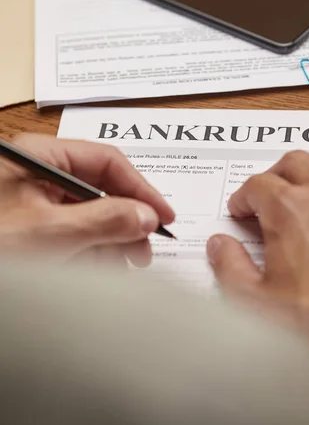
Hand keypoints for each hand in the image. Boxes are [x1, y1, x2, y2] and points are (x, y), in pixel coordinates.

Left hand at [0, 134, 174, 264]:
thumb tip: (147, 216)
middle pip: (100, 190)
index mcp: (41, 157)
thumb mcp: (49, 232)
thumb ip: (104, 221)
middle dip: (126, 221)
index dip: (141, 189)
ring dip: (109, 240)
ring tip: (122, 266)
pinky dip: (88, 250)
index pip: (107, 162)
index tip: (163, 216)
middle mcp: (39, 174)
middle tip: (143, 251)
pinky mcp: (29, 224)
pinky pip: (70, 231)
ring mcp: (33, 200)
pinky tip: (97, 267)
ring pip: (87, 214)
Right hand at [207, 152, 308, 336]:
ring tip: (307, 203)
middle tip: (268, 196)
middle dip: (275, 176)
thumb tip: (220, 246)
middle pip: (295, 163)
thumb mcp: (259, 299)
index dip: (242, 197)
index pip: (256, 185)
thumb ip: (230, 267)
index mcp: (290, 209)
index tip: (241, 211)